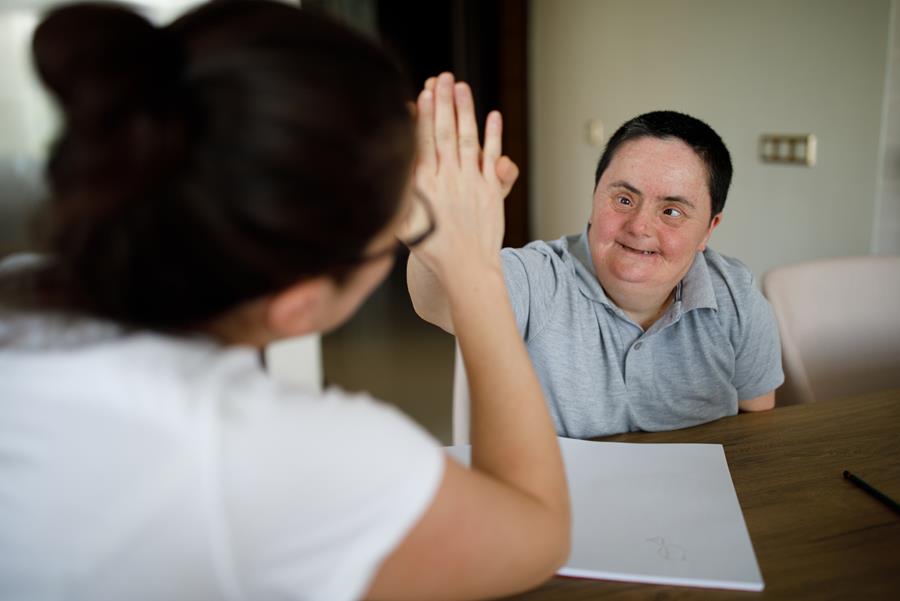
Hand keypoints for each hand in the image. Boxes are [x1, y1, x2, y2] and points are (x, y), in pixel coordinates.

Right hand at [407, 72, 509, 281]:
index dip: (424, 115)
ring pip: (468, 139)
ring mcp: (471, 184)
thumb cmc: (431, 247)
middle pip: (445, 133)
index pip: (423, 143)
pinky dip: (494, 136)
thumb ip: (403, 192)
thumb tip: (395, 163)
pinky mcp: (491, 190)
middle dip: (443, 103)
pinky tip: (493, 116)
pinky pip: (492, 158)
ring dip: (465, 110)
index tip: (423, 92)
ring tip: (462, 86)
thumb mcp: (405, 221)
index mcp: (423, 187)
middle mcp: (448, 181)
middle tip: (442, 77)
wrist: (464, 269)